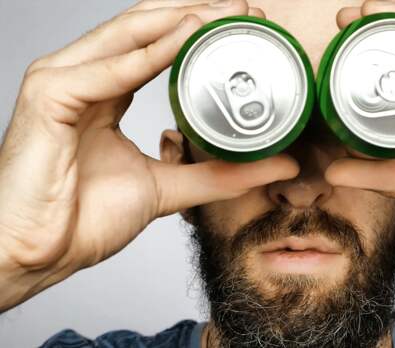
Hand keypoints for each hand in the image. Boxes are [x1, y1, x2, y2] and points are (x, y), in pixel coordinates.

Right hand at [0, 0, 297, 310]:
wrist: (38, 254)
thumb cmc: (81, 218)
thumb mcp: (168, 187)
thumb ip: (222, 174)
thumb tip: (279, 164)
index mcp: (104, 93)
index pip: (156, 45)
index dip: (200, 31)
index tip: (246, 25)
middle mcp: (83, 77)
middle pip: (145, 29)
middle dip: (198, 14)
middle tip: (244, 9)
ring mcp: (63, 80)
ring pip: (128, 34)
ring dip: (181, 20)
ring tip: (226, 13)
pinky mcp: (49, 95)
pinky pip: (109, 68)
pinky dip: (152, 53)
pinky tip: (188, 37)